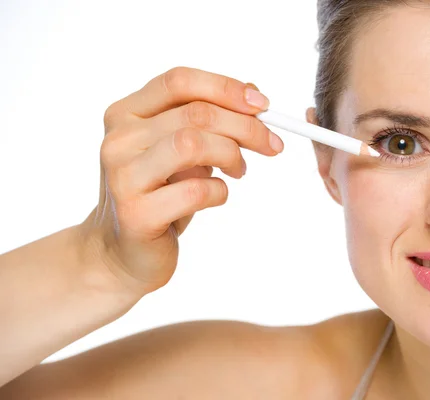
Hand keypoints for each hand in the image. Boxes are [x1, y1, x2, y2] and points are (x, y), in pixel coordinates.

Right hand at [80, 67, 283, 295]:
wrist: (123, 253)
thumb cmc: (159, 195)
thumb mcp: (180, 150)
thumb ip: (207, 119)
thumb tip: (253, 92)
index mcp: (126, 114)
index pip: (179, 81)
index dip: (226, 88)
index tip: (263, 104)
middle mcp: (119, 140)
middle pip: (195, 113)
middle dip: (245, 126)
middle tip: (271, 143)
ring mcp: (123, 177)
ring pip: (192, 144)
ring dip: (231, 155)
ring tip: (239, 170)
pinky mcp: (136, 213)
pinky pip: (195, 191)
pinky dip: (220, 192)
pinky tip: (217, 196)